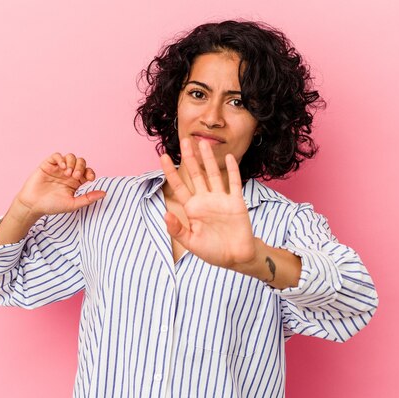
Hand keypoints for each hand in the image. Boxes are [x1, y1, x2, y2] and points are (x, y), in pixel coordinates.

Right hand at [15, 152, 105, 218]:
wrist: (33, 205)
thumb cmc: (52, 206)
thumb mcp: (72, 204)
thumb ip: (88, 198)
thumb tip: (104, 193)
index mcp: (76, 182)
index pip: (88, 172)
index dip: (91, 172)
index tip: (90, 179)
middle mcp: (68, 173)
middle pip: (81, 162)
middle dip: (81, 167)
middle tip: (76, 177)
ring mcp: (58, 168)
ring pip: (71, 156)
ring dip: (72, 163)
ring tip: (68, 174)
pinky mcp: (48, 165)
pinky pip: (57, 156)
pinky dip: (61, 159)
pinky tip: (62, 168)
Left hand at [160, 138, 256, 269]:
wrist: (236, 257)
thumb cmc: (213, 251)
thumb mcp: (191, 243)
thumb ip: (177, 230)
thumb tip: (165, 214)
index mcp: (193, 208)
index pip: (179, 186)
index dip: (170, 172)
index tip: (162, 156)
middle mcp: (206, 200)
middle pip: (196, 174)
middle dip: (190, 157)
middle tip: (184, 140)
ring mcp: (221, 199)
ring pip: (214, 174)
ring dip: (209, 159)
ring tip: (203, 143)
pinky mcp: (236, 202)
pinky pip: (234, 183)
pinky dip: (233, 170)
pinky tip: (229, 157)